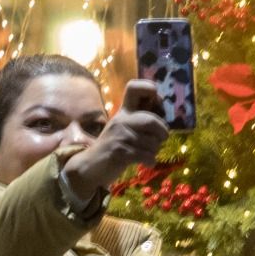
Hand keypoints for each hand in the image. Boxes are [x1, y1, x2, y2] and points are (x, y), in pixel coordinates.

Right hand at [61, 80, 170, 200]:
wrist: (90, 167)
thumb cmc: (112, 148)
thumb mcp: (123, 129)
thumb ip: (139, 122)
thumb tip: (164, 124)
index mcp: (123, 112)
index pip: (133, 88)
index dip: (148, 88)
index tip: (157, 100)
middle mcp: (121, 120)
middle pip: (151, 121)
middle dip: (162, 133)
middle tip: (161, 140)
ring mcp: (119, 136)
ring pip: (152, 143)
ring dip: (155, 151)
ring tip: (147, 154)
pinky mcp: (119, 152)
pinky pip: (146, 156)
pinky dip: (151, 161)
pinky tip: (146, 163)